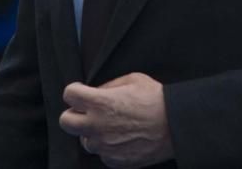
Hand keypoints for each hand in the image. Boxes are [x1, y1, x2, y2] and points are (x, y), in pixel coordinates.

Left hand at [59, 73, 173, 167]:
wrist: (176, 124)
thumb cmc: (156, 99)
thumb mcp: (132, 79)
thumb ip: (108, 86)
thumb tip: (96, 92)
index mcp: (100, 102)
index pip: (69, 95)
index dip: (75, 91)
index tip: (81, 92)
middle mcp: (97, 126)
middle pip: (65, 122)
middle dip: (73, 115)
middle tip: (87, 112)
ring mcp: (104, 146)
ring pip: (85, 141)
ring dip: (93, 133)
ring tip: (111, 126)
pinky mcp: (114, 160)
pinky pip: (102, 154)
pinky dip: (108, 147)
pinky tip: (122, 138)